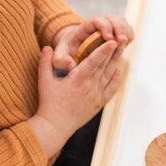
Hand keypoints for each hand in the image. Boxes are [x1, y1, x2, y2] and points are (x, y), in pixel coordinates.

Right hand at [29, 38, 122, 158]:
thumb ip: (45, 62)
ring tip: (121, 50)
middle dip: (113, 52)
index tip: (112, 41)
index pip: (93, 61)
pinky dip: (115, 80)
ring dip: (115, 62)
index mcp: (77, 79)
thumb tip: (46, 46)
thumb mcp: (44, 81)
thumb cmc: (49, 103)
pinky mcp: (98, 104)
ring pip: (109, 76)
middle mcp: (90, 86)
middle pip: (104, 66)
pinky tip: (118, 71)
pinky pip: (110, 90)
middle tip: (120, 39)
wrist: (55, 126)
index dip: (103, 50)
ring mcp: (96, 96)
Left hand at [52, 14, 133, 75]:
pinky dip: (129, 35)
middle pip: (113, 18)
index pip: (97, 20)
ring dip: (126, 31)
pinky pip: (126, 30)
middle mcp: (99, 24)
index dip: (104, 26)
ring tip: (125, 43)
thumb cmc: (68, 52)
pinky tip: (126, 45)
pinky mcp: (116, 34)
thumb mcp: (60, 56)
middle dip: (119, 28)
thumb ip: (61, 61)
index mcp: (85, 27)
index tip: (108, 38)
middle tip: (121, 41)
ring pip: (122, 22)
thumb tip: (70, 67)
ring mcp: (109, 27)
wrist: (74, 49)